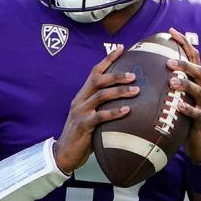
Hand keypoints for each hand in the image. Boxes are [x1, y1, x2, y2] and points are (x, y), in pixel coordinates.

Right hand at [54, 44, 138, 173]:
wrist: (64, 153)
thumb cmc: (82, 134)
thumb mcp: (90, 116)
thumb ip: (102, 106)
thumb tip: (126, 100)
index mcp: (82, 95)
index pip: (94, 72)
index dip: (108, 59)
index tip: (122, 48)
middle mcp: (80, 100)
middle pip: (98, 80)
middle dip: (116, 75)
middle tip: (134, 74)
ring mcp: (80, 112)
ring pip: (100, 95)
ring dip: (119, 91)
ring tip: (136, 91)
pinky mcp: (83, 125)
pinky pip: (100, 116)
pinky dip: (114, 112)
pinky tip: (127, 110)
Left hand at [167, 28, 200, 162]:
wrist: (200, 144)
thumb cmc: (184, 119)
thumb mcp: (177, 98)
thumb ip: (167, 84)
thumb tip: (144, 67)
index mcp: (197, 83)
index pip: (193, 58)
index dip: (184, 44)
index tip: (171, 31)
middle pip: (198, 71)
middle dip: (184, 64)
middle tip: (168, 61)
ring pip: (199, 90)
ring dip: (185, 84)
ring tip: (172, 81)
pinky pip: (197, 114)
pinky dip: (188, 109)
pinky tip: (178, 107)